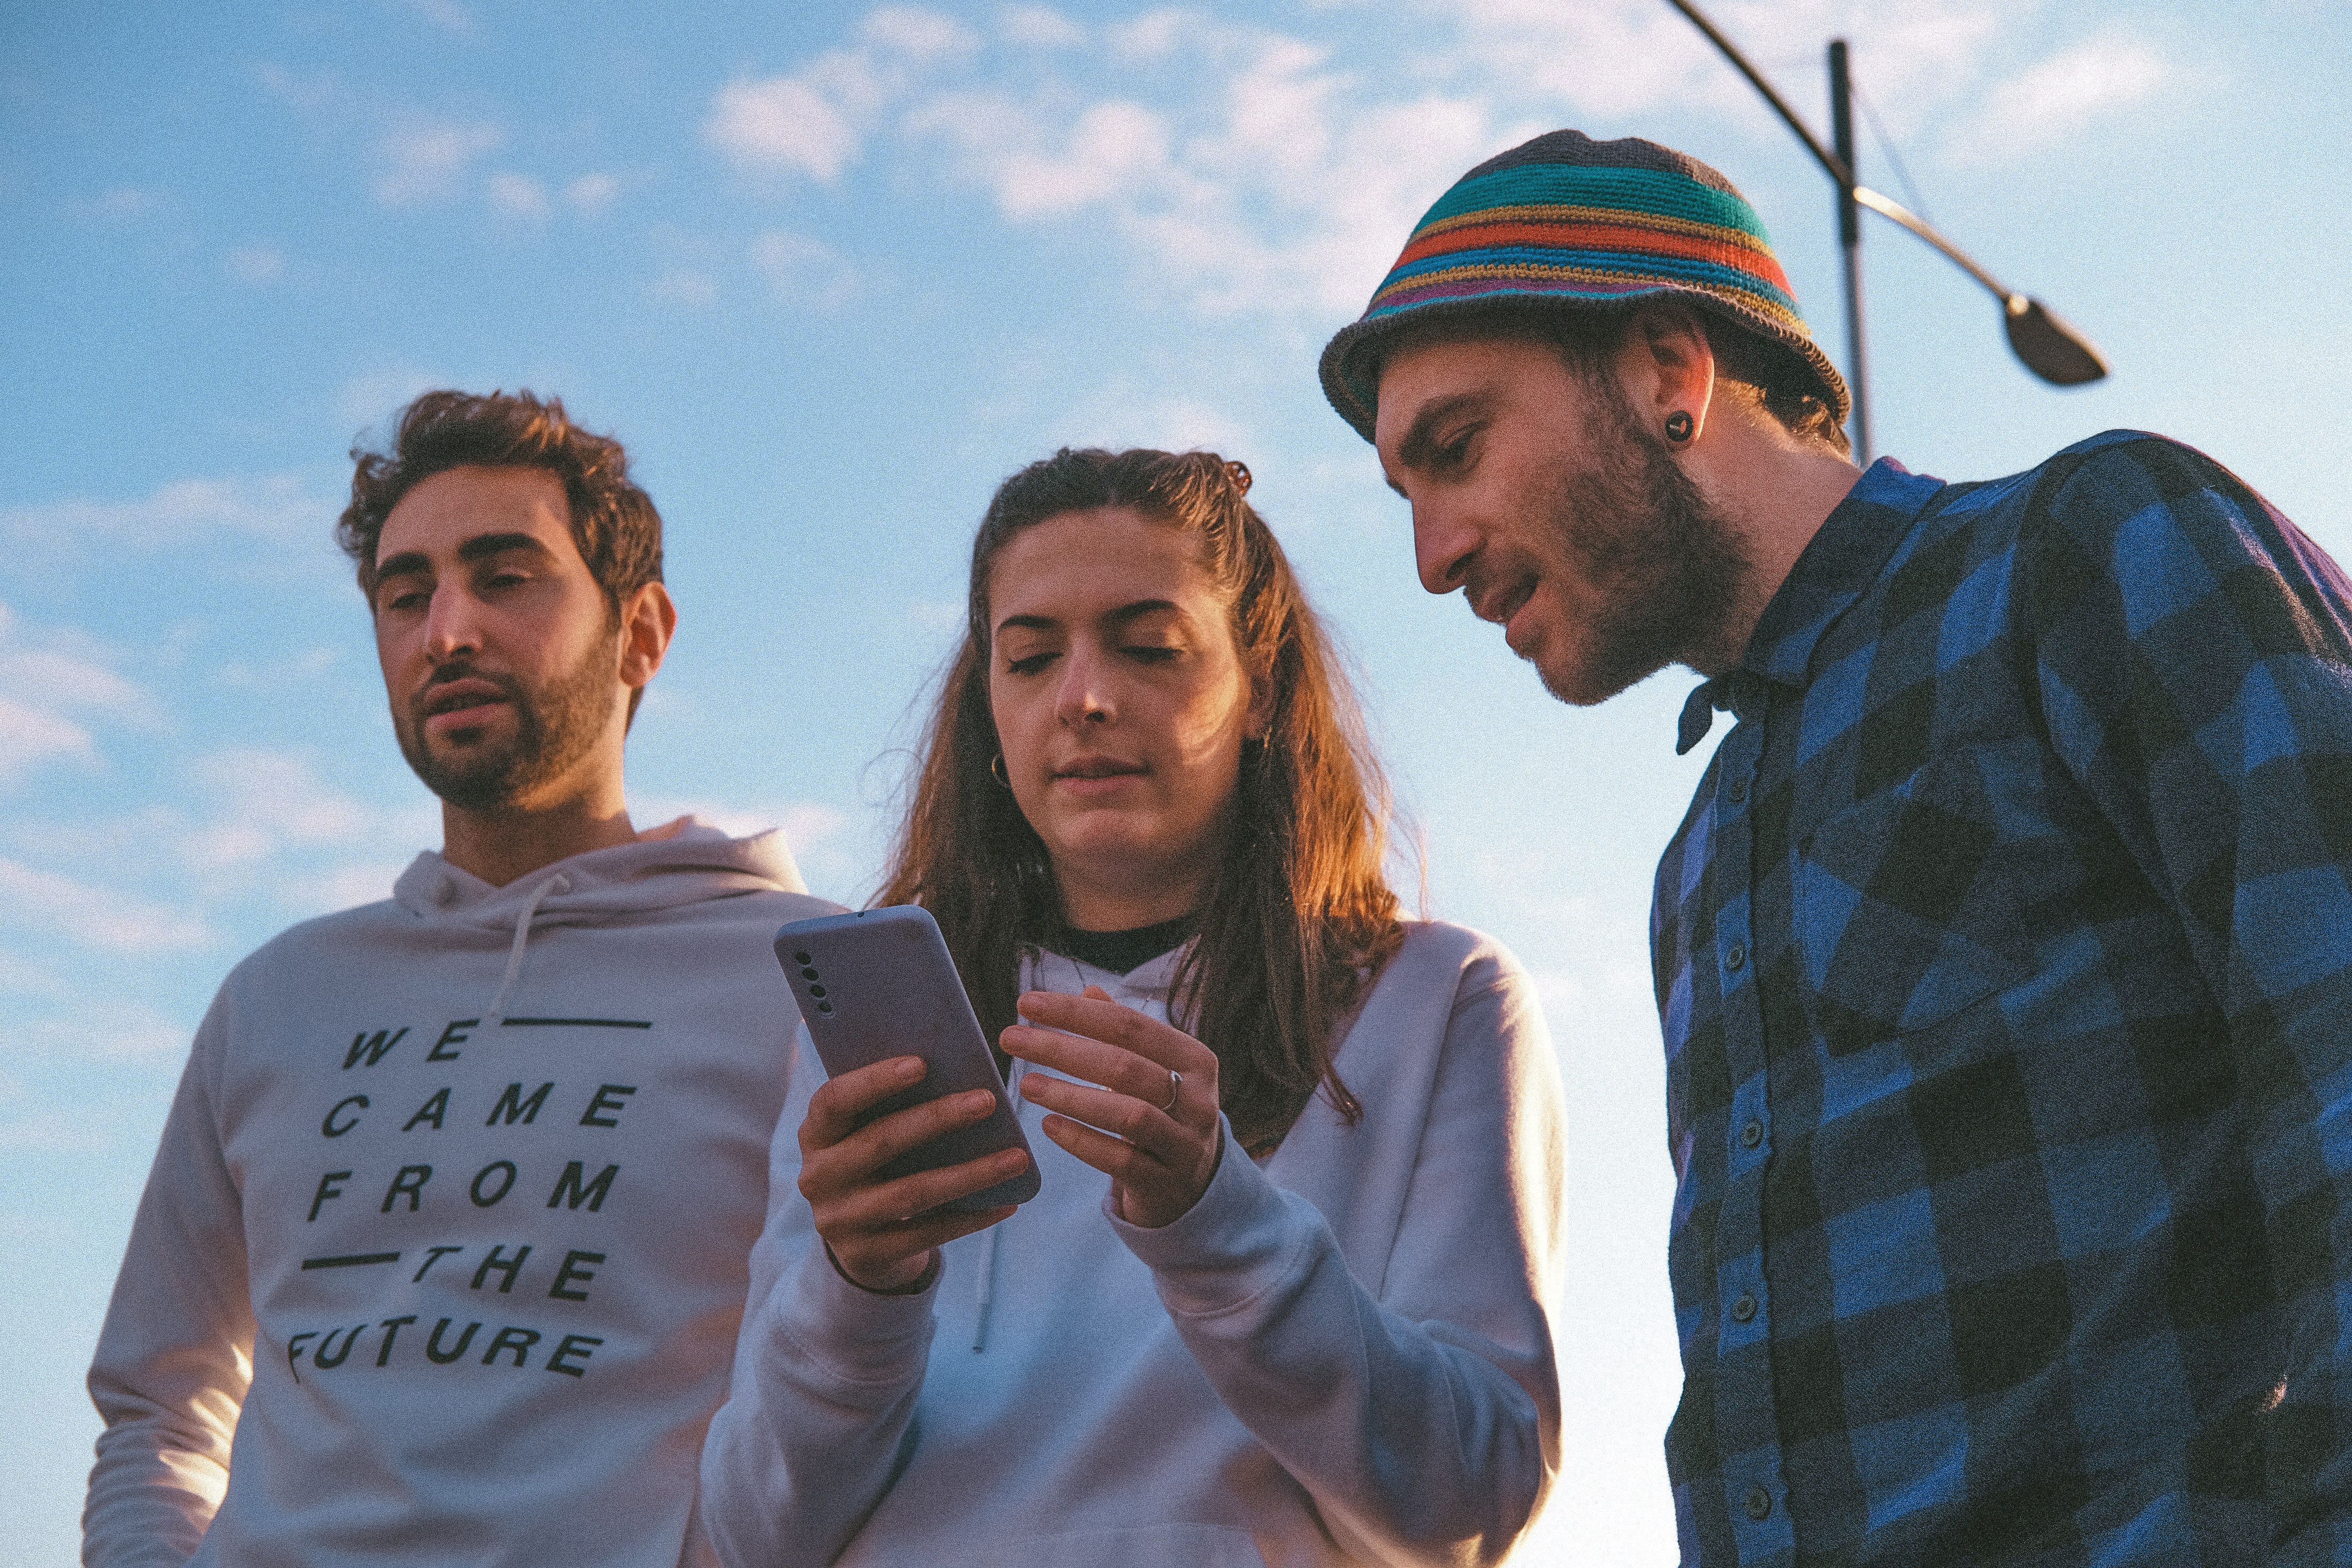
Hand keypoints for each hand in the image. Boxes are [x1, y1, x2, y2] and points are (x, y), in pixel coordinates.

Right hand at [796, 1056, 1026, 1291]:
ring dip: (970, 1173)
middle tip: (988, 1100)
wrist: (857, 1239)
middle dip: (938, 1119)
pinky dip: (971, 1218)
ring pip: (912, 1193)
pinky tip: (1007, 1203)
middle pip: (881, 1143)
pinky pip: (927, 1234)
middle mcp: (818, 1177)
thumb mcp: (866, 1132)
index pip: (833, 1101)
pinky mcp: (866, 1255)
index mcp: (815, 1134)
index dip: (874, 1082)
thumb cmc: (876, 1164)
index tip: (921, 1063)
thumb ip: (892, 1105)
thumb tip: (957, 1069)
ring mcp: (838, 1221)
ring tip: (1017, 1158)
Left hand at [1003, 985, 1221, 1228]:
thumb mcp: (1152, 1070)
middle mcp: (1199, 1100)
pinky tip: (1049, 1125)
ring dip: (1070, 1096)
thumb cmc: (1162, 1113)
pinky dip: (1082, 1140)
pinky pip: (1121, 1159)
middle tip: (1011, 1039)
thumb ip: (1125, 1033)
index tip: (1026, 1003)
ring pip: (1127, 1114)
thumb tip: (1088, 992)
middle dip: (1063, 1049)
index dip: (1076, 1013)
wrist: (1191, 1185)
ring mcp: (1185, 1144)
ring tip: (1027, 1084)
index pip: (1131, 1025)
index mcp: (1196, 1060)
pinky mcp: (1165, 1182)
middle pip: (1125, 1066)